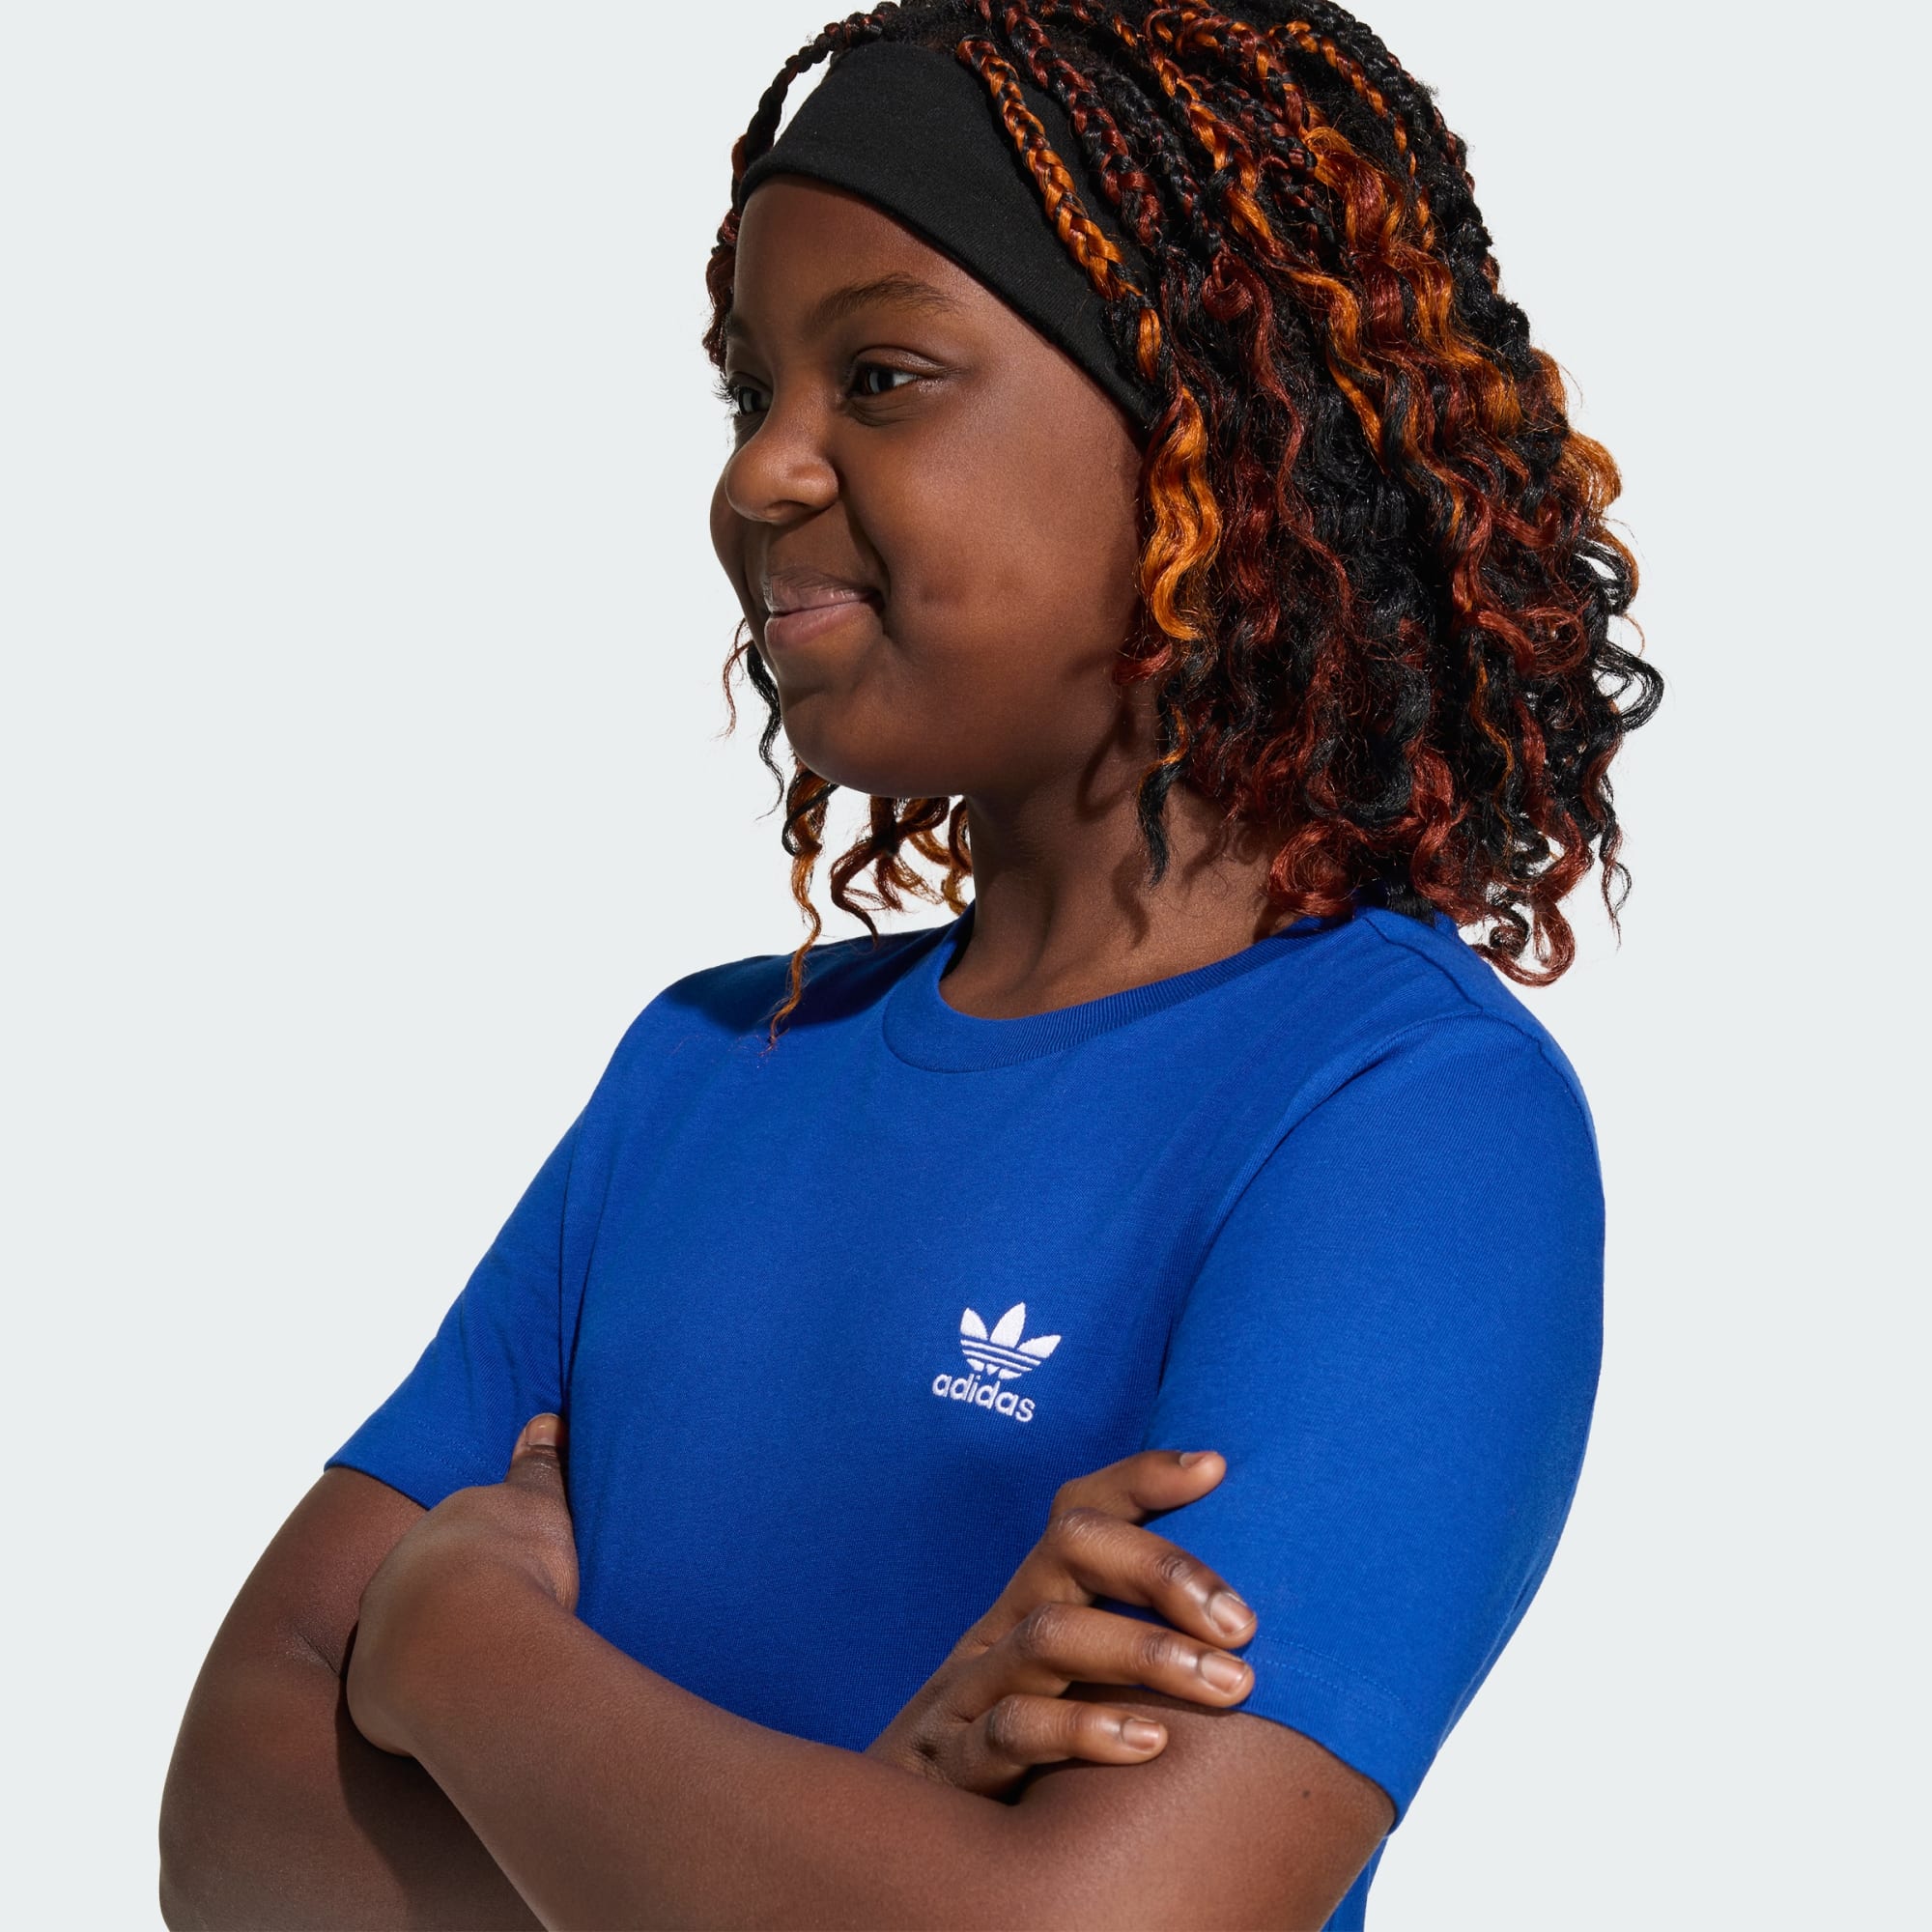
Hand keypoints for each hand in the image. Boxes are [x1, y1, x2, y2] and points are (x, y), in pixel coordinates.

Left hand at [344, 1411, 579, 1757]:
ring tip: (475, 1673)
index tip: (507, 1575)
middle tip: (492, 1626)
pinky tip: (453, 1708)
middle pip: (420, 1587)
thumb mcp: (540, 1506)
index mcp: (441, 1530)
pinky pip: (395, 1693)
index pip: (457, 1538)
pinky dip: (421, 1697)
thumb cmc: (511, 1567)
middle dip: (449, 1603)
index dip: (483, 1557)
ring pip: (402, 1638)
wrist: (462, 1637)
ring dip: (432, 1651)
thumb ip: (540, 1467)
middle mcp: (396, 1573)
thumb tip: (544, 1421)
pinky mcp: (367, 1691)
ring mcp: (376, 1632)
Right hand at [864, 1449, 1257, 1794]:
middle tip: (1242, 1623)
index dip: (1141, 1478)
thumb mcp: (1064, 1697)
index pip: (1081, 1513)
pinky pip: (1012, 1730)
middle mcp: (1000, 1629)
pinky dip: (1083, 1728)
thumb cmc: (1012, 1769)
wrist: (898, 1852)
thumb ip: (1131, 1661)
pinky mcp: (952, 1764)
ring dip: (1147, 1652)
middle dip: (1162, 1568)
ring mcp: (969, 1692)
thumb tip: (1251, 1641)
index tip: (1214, 1468)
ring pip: (1050, 1635)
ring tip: (1229, 1686)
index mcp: (1031, 1602)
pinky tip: (1150, 1744)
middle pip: (1070, 1546)